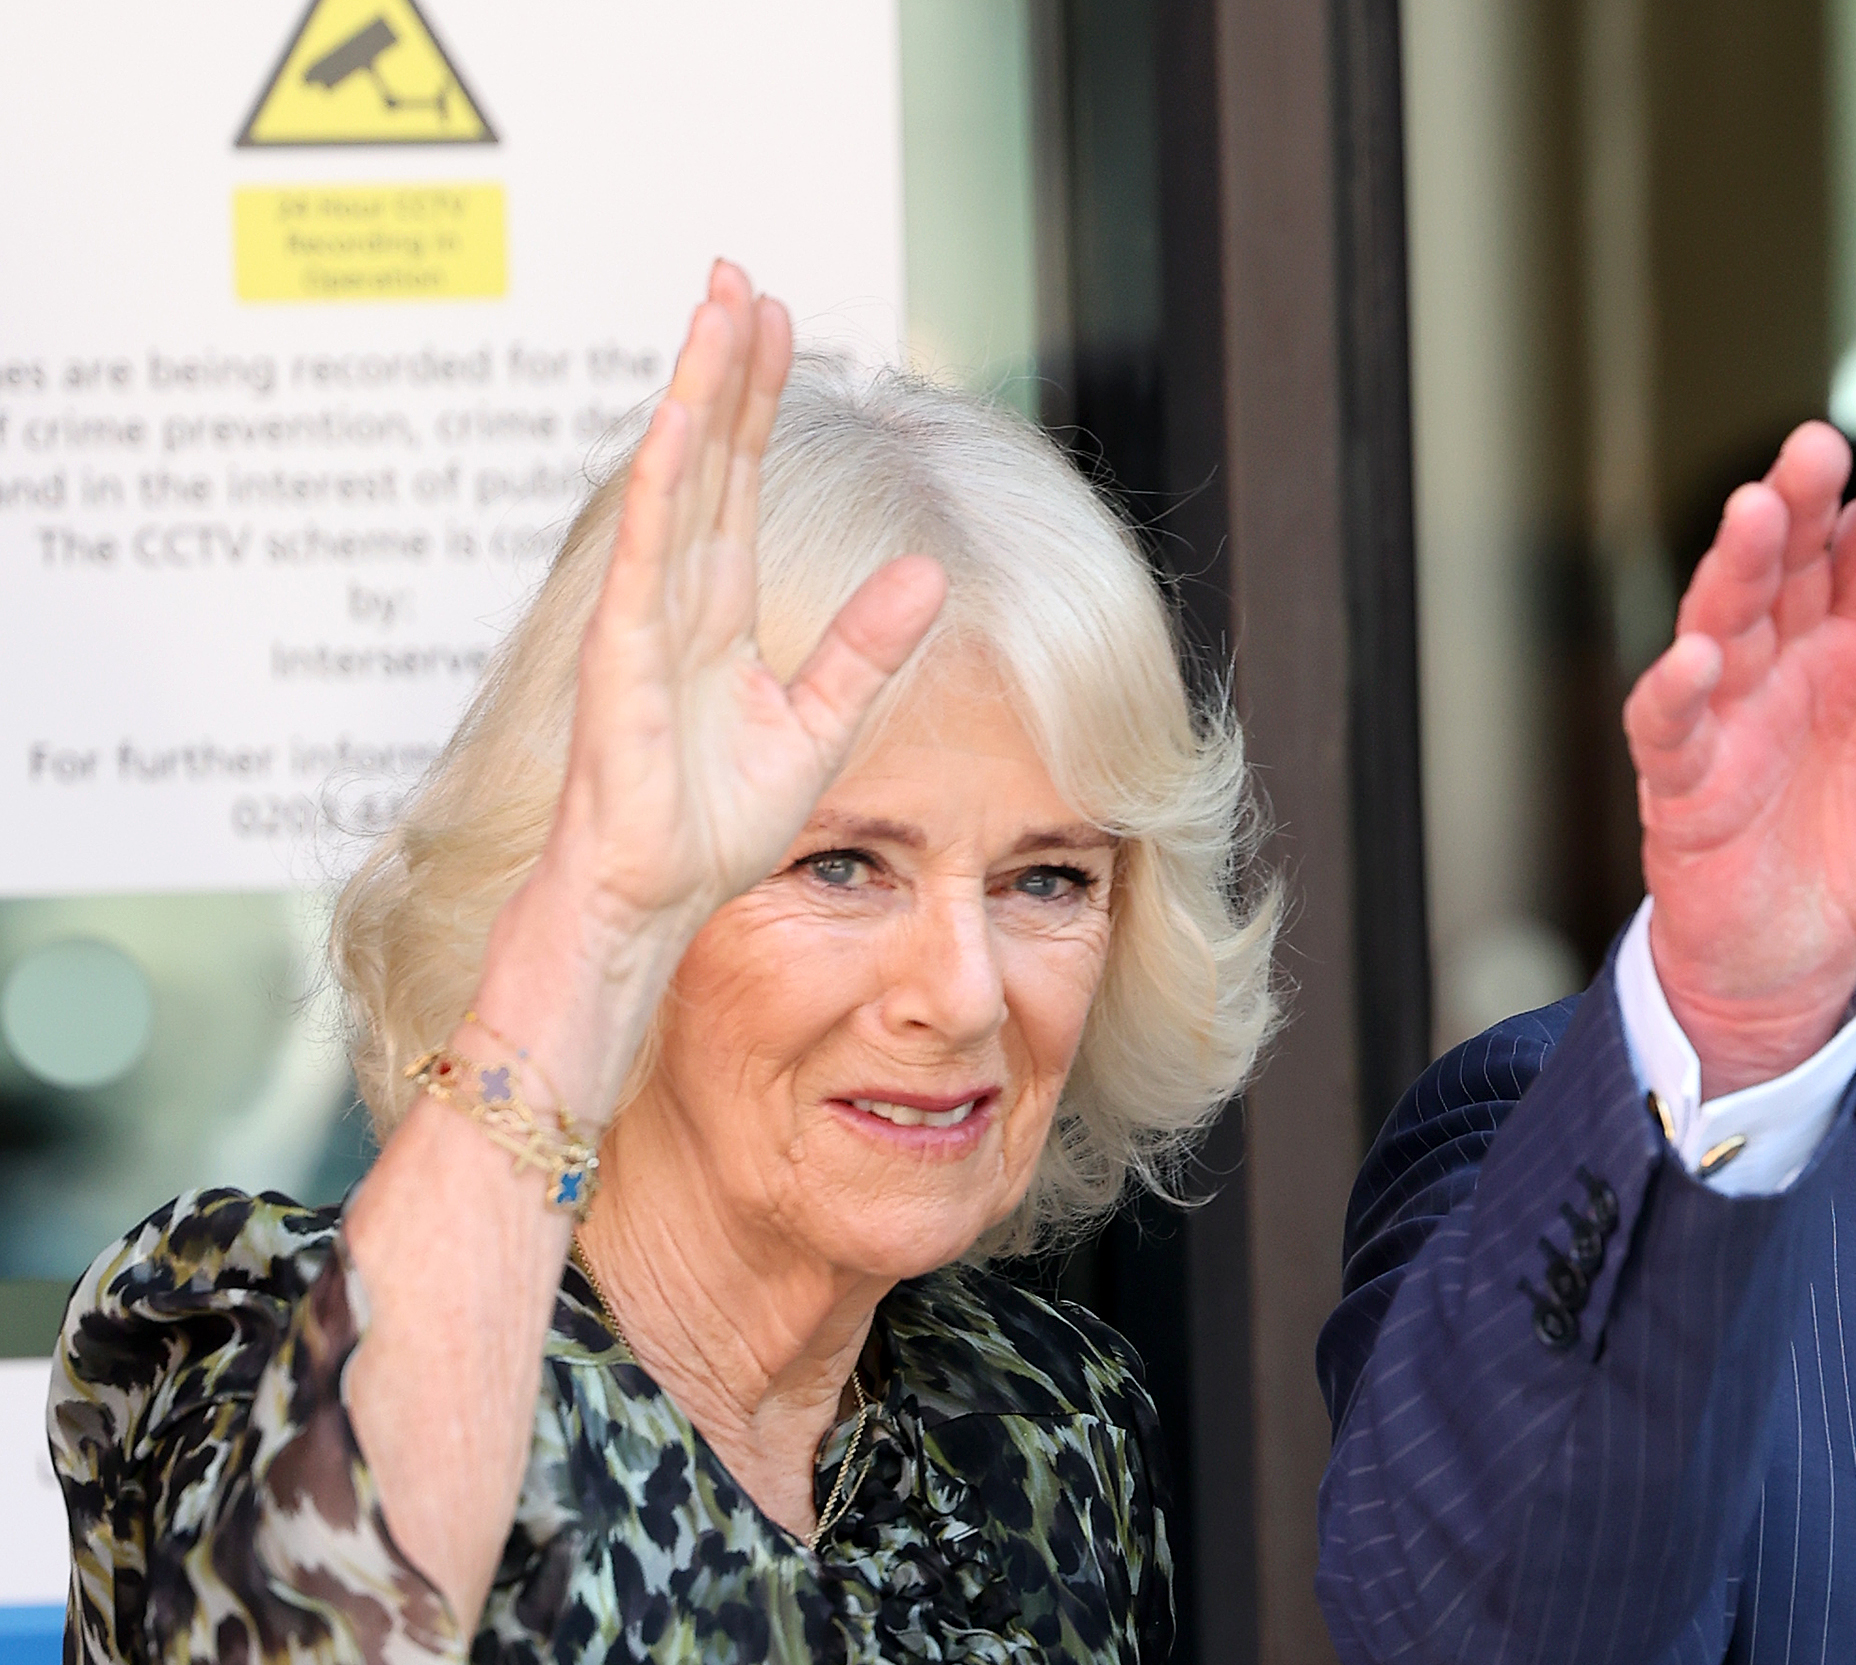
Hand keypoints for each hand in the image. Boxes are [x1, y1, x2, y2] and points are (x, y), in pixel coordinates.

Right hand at [540, 262, 947, 950]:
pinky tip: (681, 423)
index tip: (774, 320)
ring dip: (695, 394)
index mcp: (717, 610)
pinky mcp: (621, 654)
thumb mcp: (818, 726)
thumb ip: (866, 648)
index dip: (755, 398)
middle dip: (722, 365)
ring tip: (715, 310)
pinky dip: (664, 487)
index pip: (740, 480)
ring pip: (677, 481)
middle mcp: (677, 597)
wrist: (659, 893)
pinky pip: (647, 555)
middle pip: (708, 456)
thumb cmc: (714, 822)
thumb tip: (928, 574)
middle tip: (737, 274)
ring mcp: (644, 618)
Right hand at [1625, 423, 1855, 1094]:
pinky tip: (1696, 658)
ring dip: (1736, 566)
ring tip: (1756, 512)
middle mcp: (1787, 658)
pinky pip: (1669, 725)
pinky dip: (1674, 690)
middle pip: (1789, 562)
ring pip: (1724, 618)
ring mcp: (1727, 710)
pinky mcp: (1680, 776)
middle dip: (1802, 503)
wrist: (1789, 950)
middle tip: (1820, 445)